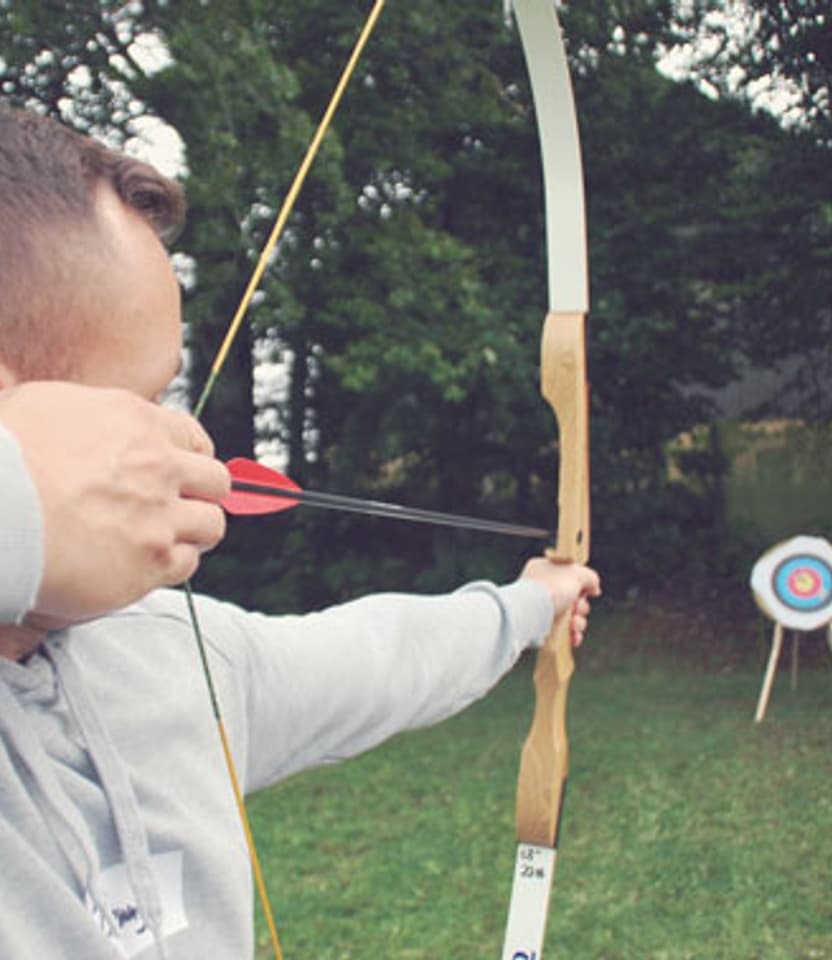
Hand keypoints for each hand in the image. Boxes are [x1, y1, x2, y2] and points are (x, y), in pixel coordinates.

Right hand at [0, 381, 229, 625]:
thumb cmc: (1, 457)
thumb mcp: (44, 407)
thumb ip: (88, 415)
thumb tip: (90, 423)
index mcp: (136, 422)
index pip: (194, 437)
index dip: (190, 457)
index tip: (182, 471)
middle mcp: (158, 466)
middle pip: (215, 481)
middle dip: (201, 494)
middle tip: (176, 507)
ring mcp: (159, 516)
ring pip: (211, 525)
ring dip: (191, 531)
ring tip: (158, 538)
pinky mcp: (150, 562)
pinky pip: (186, 563)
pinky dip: (170, 564)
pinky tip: (142, 563)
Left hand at [520, 556, 600, 646]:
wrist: (531, 614)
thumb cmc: (551, 589)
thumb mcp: (576, 573)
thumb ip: (589, 577)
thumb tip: (594, 588)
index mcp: (544, 569)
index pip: (569, 575)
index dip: (582, 585)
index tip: (588, 592)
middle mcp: (541, 588)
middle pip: (572, 598)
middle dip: (581, 607)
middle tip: (577, 609)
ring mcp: (541, 609)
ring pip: (570, 617)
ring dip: (578, 623)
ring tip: (573, 624)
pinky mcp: (542, 627)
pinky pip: (563, 632)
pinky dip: (571, 635)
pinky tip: (573, 637)